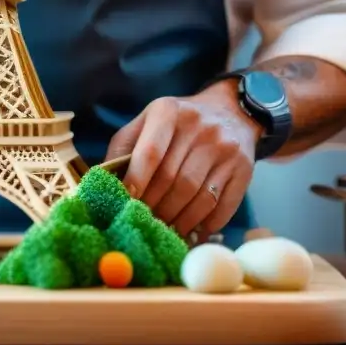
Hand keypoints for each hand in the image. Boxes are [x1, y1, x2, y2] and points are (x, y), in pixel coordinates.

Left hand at [103, 81, 261, 237]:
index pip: (150, 152)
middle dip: (154, 207)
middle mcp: (200, 128)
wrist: (232, 112)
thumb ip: (124, 146)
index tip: (126, 202)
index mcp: (168, 112)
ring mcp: (225, 149)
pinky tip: (191, 232)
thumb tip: (101, 181)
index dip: (136, 181)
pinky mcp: (244, 169)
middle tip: (143, 223)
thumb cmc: (178, 122)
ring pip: (197, 197)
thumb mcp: (149, 120)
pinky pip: (222, 206)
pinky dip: (204, 225)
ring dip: (178, 221)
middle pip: (173, 180)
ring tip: (164, 232)